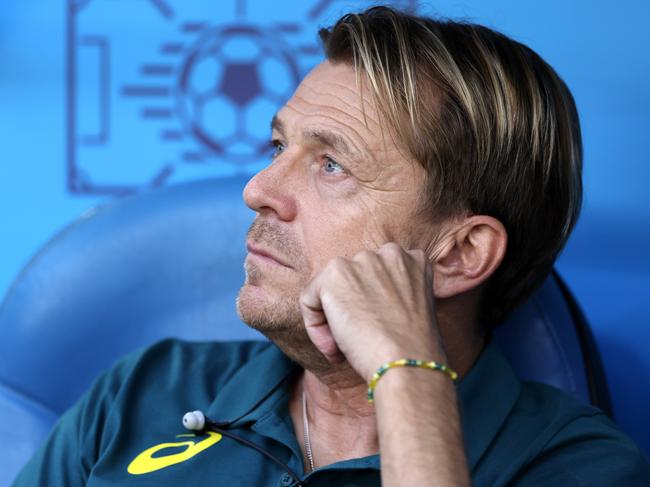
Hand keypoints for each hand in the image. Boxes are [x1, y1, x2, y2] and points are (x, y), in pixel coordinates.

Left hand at [299, 242, 445, 381]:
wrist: (407, 362)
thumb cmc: (413, 350)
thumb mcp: (414, 310)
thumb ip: (394, 295)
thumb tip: (360, 304)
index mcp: (413, 261)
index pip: (378, 276)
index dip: (372, 307)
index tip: (374, 331)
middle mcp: (388, 253)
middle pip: (353, 280)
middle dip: (351, 308)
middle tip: (358, 341)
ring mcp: (361, 261)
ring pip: (329, 289)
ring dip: (332, 319)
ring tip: (345, 346)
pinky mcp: (335, 274)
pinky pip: (309, 299)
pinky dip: (314, 327)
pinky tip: (333, 347)